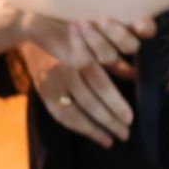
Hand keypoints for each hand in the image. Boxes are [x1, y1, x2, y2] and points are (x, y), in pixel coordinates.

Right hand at [19, 43, 133, 146]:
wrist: (32, 28)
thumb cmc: (71, 33)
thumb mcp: (94, 40)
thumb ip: (113, 59)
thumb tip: (135, 75)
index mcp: (81, 56)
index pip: (100, 85)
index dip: (115, 104)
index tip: (129, 119)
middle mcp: (65, 71)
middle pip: (89, 102)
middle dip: (109, 121)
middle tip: (125, 134)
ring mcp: (52, 83)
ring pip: (73, 113)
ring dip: (93, 130)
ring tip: (110, 140)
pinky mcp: (43, 91)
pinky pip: (60, 115)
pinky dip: (77, 127)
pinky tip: (91, 133)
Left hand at [27, 15, 150, 71]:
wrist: (33, 8)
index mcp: (122, 20)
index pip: (146, 30)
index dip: (146, 28)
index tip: (140, 23)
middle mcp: (113, 39)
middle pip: (131, 47)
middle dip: (119, 35)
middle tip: (103, 19)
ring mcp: (97, 52)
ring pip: (109, 56)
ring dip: (97, 40)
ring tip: (81, 22)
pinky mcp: (79, 61)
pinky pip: (87, 60)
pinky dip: (81, 44)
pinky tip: (73, 29)